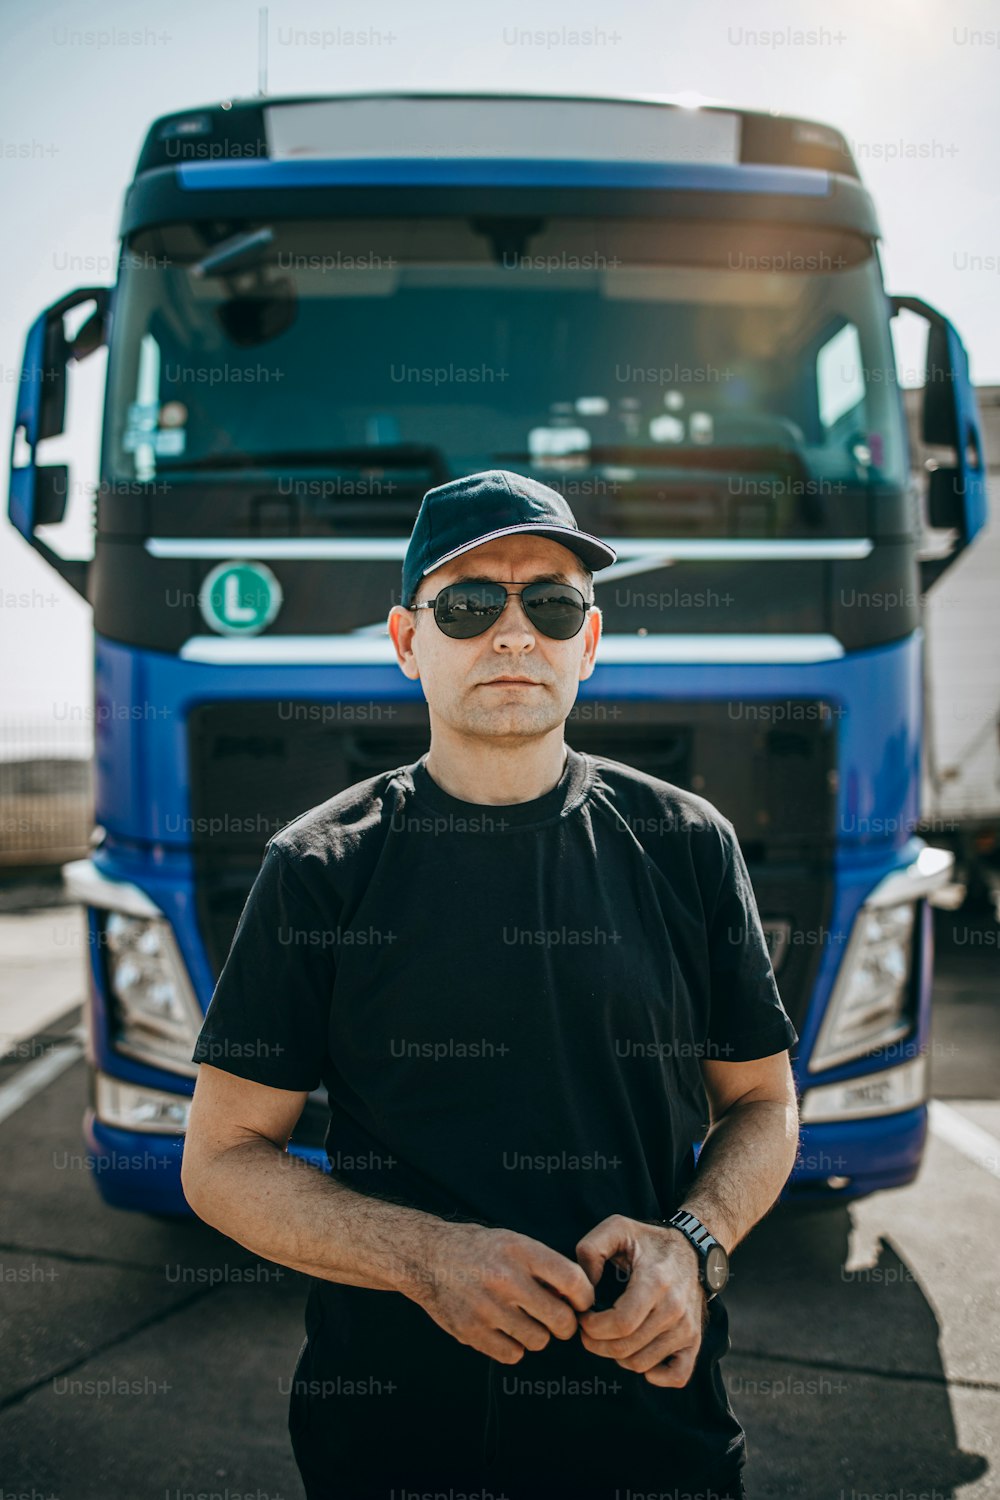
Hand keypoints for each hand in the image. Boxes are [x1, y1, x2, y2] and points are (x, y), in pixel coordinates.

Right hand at [411, 1222, 595, 1364]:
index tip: (580, 1302)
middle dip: (564, 1324)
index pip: (573, 1281)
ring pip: (538, 1341)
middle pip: (561, 1321)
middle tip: (556, 1319)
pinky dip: (513, 1347)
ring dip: (536, 1334)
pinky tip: (503, 1329)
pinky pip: (512, 1354)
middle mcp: (505, 1279)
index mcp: (520, 1251)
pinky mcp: (471, 1331)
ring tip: (522, 1319)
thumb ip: (546, 1267)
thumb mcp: (514, 1243)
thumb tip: (577, 1300)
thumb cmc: (480, 1250)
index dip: (584, 1297)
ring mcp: (487, 1308)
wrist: (428, 1257)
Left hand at [574, 1214, 708, 1386]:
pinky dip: (655, 1375)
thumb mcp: (617, 1228)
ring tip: (610, 1335)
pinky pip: (677, 1375)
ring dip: (617, 1355)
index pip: (620, 1323)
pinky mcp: (695, 1340)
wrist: (691, 1248)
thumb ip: (591, 1250)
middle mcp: (675, 1308)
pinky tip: (638, 1355)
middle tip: (587, 1330)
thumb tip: (584, 1290)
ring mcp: (687, 1327)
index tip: (583, 1317)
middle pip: (626, 1347)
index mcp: (655, 1281)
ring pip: (642, 1363)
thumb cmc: (648, 1241)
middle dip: (597, 1344)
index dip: (593, 1327)